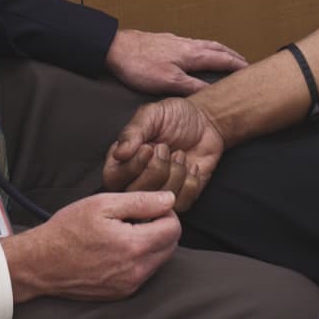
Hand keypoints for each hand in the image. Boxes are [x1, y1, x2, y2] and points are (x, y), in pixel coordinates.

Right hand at [3, 191, 179, 304]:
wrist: (41, 263)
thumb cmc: (68, 230)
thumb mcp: (102, 204)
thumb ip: (141, 202)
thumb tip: (169, 199)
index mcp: (133, 246)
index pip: (174, 229)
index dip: (166, 212)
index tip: (150, 206)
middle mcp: (136, 271)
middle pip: (171, 246)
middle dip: (162, 228)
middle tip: (137, 218)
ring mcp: (129, 286)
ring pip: (159, 261)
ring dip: (151, 244)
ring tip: (125, 232)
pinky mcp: (121, 294)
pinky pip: (144, 274)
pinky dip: (139, 259)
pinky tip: (118, 249)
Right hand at [102, 97, 225, 211]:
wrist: (205, 122)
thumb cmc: (175, 116)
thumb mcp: (151, 114)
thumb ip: (132, 132)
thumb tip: (118, 153)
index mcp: (122, 160)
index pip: (113, 178)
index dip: (134, 166)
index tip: (149, 148)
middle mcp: (136, 180)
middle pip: (137, 193)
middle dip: (159, 168)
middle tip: (166, 148)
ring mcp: (158, 193)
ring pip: (160, 199)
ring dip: (177, 172)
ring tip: (179, 154)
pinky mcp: (180, 200)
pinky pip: (182, 204)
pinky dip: (191, 181)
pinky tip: (191, 166)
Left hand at [105, 28, 247, 95]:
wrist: (116, 47)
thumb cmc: (140, 65)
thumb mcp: (168, 81)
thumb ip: (192, 86)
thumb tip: (213, 93)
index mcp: (192, 54)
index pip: (222, 59)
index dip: (238, 65)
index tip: (251, 70)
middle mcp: (188, 44)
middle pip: (217, 48)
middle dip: (233, 55)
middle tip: (245, 62)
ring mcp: (177, 41)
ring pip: (206, 45)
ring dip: (220, 51)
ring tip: (227, 57)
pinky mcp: (166, 42)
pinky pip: (194, 44)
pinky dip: (205, 49)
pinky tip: (197, 54)